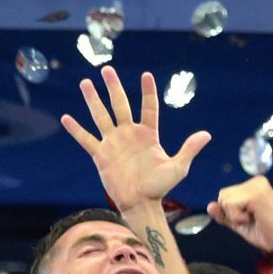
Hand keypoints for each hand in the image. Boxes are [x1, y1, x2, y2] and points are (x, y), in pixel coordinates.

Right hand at [60, 66, 210, 208]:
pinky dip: (76, 130)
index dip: (147, 92)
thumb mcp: (178, 167)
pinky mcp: (100, 155)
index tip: (146, 75)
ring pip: (101, 116)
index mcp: (148, 134)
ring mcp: (113, 143)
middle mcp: (129, 134)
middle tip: (106, 69)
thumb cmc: (160, 187)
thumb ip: (189, 149)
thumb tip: (206, 134)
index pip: (148, 107)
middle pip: (120, 104)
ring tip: (85, 82)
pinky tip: (66, 118)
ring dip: (93, 99)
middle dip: (113, 87)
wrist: (141, 204)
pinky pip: (87, 139)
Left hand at [208, 177, 272, 252]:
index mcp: (253, 185)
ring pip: (224, 200)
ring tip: (253, 218)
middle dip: (231, 213)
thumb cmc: (264, 233)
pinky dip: (238, 217)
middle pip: (222, 195)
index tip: (250, 218)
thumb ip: (224, 214)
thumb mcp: (238, 223)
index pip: (225, 194)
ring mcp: (257, 186)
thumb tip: (209, 206)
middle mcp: (256, 181)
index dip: (230, 212)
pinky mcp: (256, 194)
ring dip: (235, 216)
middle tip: (252, 219)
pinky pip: (230, 205)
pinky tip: (255, 218)